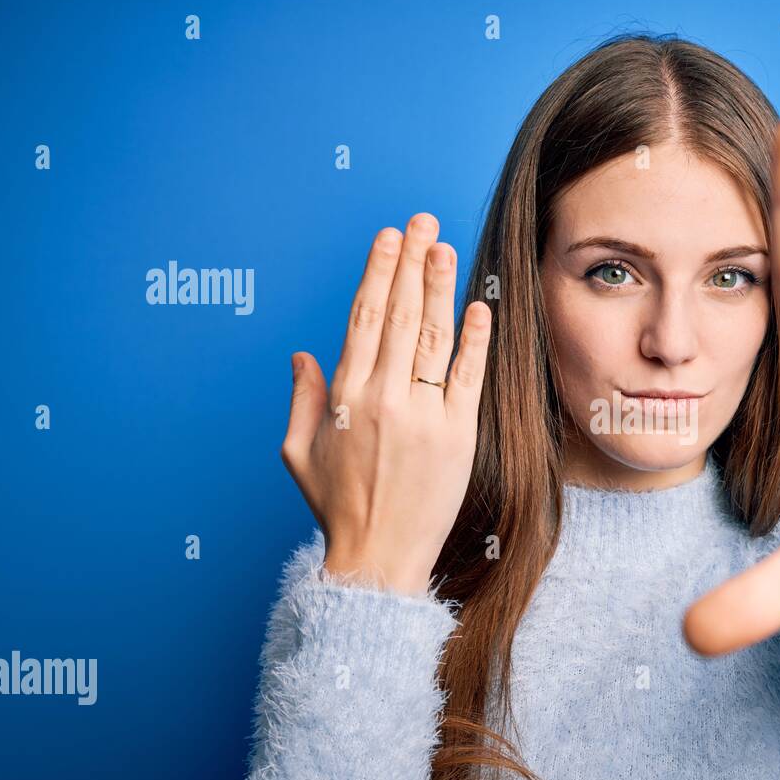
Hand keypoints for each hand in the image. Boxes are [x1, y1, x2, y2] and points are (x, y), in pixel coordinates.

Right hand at [282, 213, 492, 594]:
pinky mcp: (458, 436)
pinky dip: (475, 341)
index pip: (364, 318)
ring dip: (441, 287)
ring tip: (446, 248)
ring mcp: (424, 415)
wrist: (377, 557)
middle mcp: (383, 397)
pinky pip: (469, 378)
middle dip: (412, 262)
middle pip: (401, 315)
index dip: (378, 272)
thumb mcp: (299, 453)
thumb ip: (302, 399)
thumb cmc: (338, 508)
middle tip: (423, 222)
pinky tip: (480, 308)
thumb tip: (302, 354)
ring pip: (434, 337)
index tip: (388, 238)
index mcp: (345, 396)